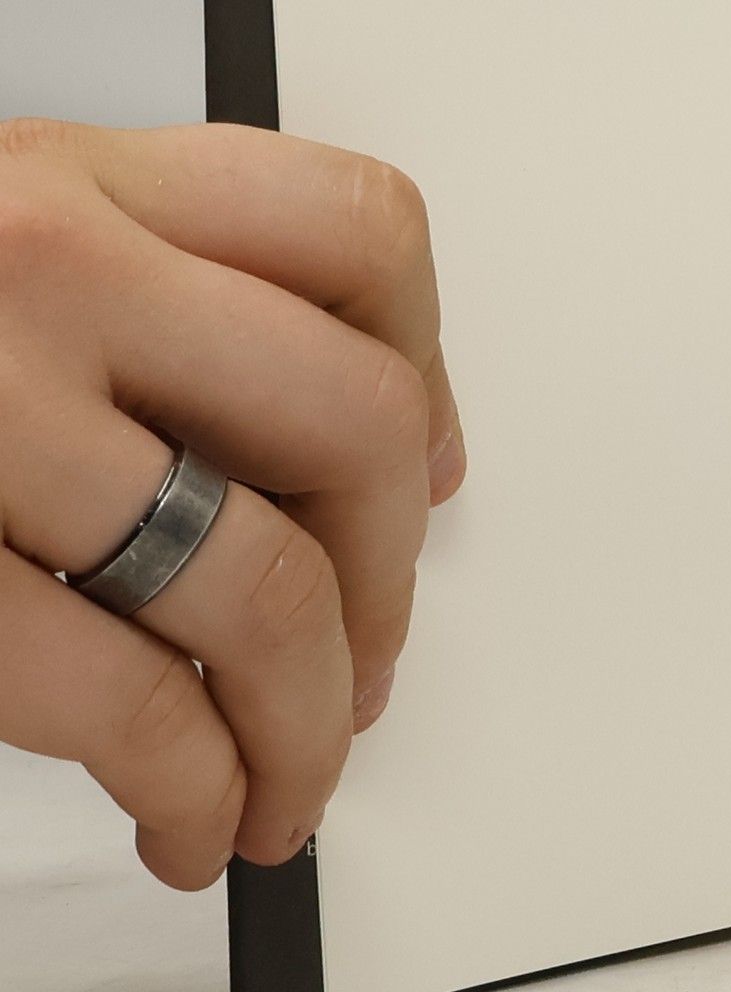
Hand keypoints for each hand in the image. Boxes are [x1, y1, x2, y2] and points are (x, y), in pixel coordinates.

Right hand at [0, 119, 463, 888]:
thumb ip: (158, 300)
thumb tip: (387, 452)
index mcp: (73, 174)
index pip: (360, 234)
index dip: (430, 371)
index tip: (426, 473)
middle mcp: (39, 266)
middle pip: (353, 425)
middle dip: (389, 582)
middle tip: (363, 665)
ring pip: (263, 585)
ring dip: (309, 723)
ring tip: (292, 781)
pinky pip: (122, 697)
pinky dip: (197, 786)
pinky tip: (191, 817)